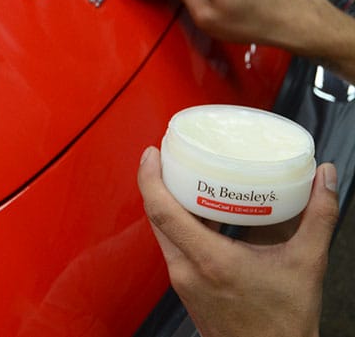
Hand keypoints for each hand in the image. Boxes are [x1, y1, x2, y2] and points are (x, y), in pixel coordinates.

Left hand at [137, 146, 338, 336]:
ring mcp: (182, 280)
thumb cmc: (284, 322)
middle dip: (157, 182)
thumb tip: (324, 178)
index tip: (153, 153)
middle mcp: (187, 270)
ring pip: (163, 231)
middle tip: (168, 155)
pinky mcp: (185, 286)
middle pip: (156, 216)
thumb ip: (318, 216)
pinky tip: (201, 211)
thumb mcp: (308, 263)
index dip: (150, 178)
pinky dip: (181, 224)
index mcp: (210, 260)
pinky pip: (172, 245)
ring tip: (185, 177)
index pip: (162, 211)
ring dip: (169, 203)